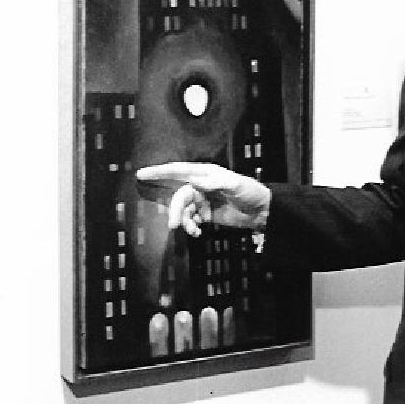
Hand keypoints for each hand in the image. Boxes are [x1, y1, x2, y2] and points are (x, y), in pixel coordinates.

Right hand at [136, 162, 270, 236]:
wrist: (262, 211)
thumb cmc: (250, 192)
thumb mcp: (236, 184)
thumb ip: (216, 182)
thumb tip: (196, 181)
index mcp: (206, 173)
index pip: (179, 170)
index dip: (159, 172)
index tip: (142, 174)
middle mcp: (201, 185)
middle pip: (179, 197)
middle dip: (175, 210)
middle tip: (174, 225)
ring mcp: (203, 200)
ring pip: (184, 211)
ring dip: (184, 221)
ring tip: (192, 231)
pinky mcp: (206, 214)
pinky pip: (191, 220)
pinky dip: (191, 227)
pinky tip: (197, 233)